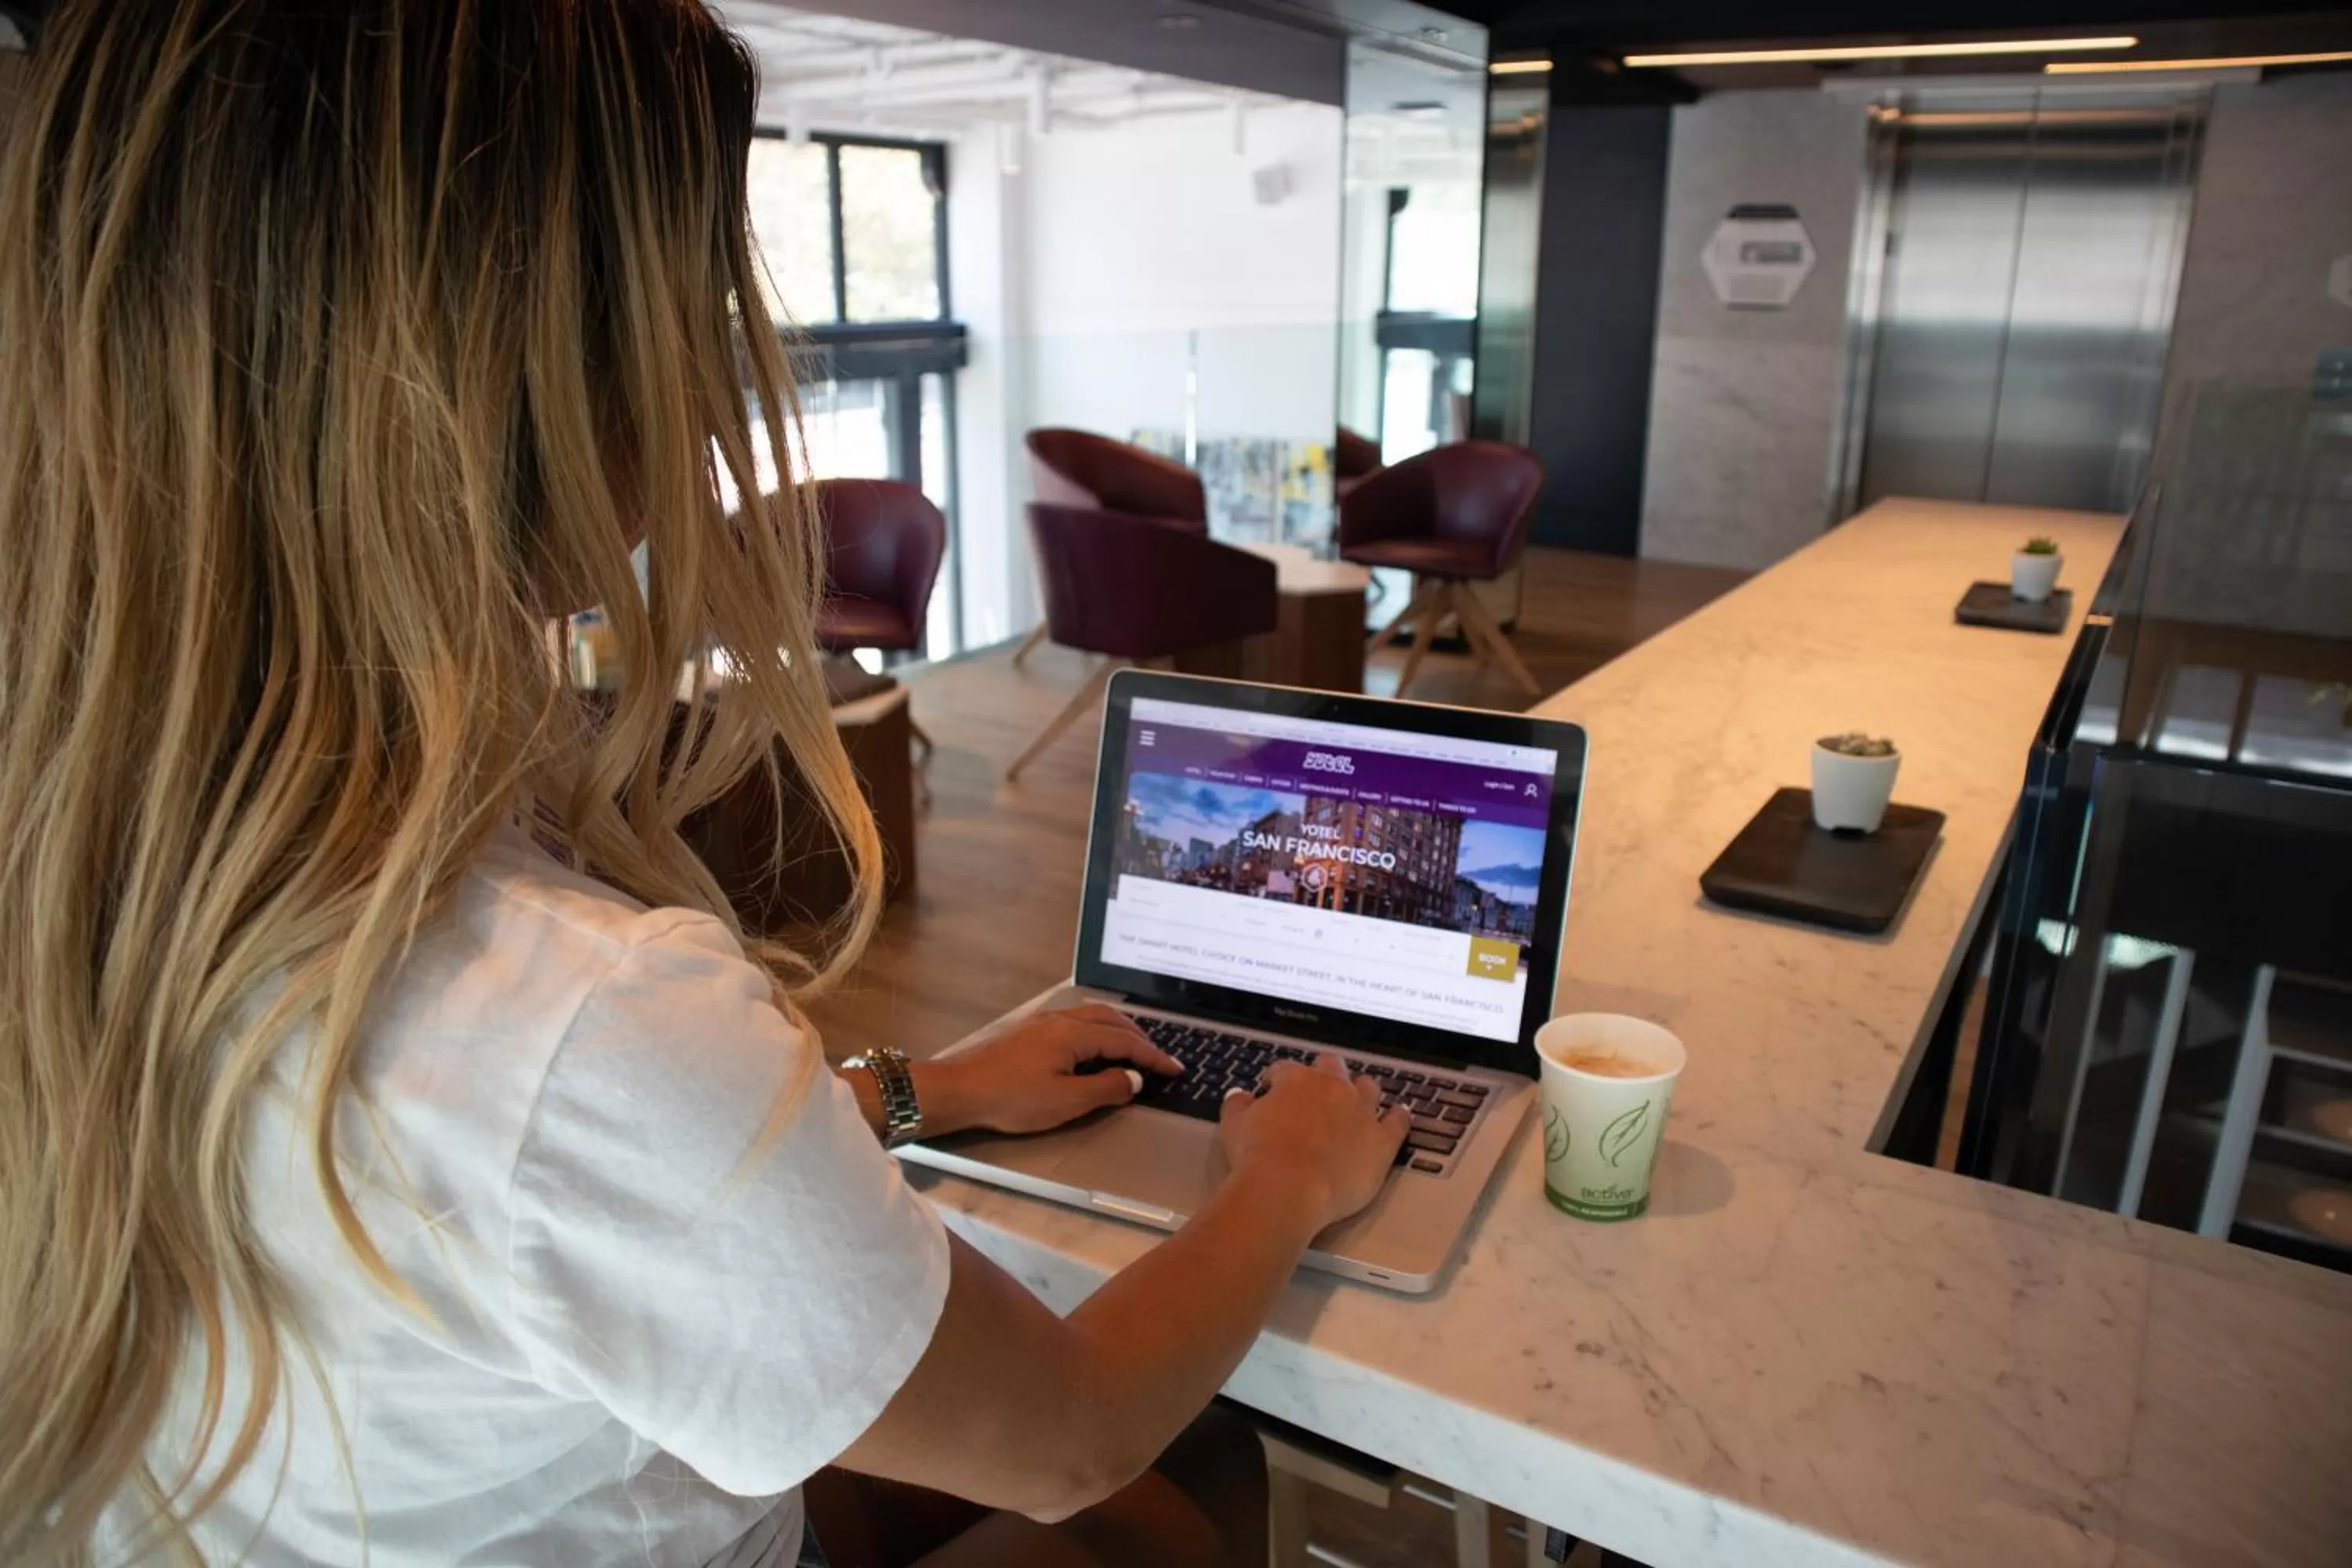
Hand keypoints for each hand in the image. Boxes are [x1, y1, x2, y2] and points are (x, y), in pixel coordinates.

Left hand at [922, 1004, 1183, 1136]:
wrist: (959, 1090)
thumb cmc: (1012, 1099)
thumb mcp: (1066, 1101)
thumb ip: (1106, 1088)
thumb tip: (1134, 1078)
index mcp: (1074, 1034)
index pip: (1125, 1041)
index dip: (1154, 1056)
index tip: (1176, 1069)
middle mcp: (1061, 1019)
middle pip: (1111, 1020)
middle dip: (1140, 1036)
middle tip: (1159, 1057)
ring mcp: (1042, 1022)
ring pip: (1092, 1016)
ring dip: (1118, 1029)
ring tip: (1132, 1047)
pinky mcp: (1028, 1031)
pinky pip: (1076, 1020)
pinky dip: (1097, 1029)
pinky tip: (1093, 1045)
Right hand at [1218, 1054, 1405, 1233]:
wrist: (1289, 1186)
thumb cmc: (1257, 1155)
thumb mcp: (1233, 1125)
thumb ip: (1237, 1105)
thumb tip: (1239, 1096)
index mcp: (1295, 1079)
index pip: (1285, 1070)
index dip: (1277, 1081)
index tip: (1272, 1093)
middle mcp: (1332, 1087)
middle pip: (1332, 1067)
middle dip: (1324, 1075)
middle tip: (1315, 1095)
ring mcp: (1361, 1111)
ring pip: (1368, 1087)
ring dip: (1361, 1092)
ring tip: (1356, 1103)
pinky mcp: (1381, 1140)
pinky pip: (1398, 1121)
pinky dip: (1398, 1117)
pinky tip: (1398, 1116)